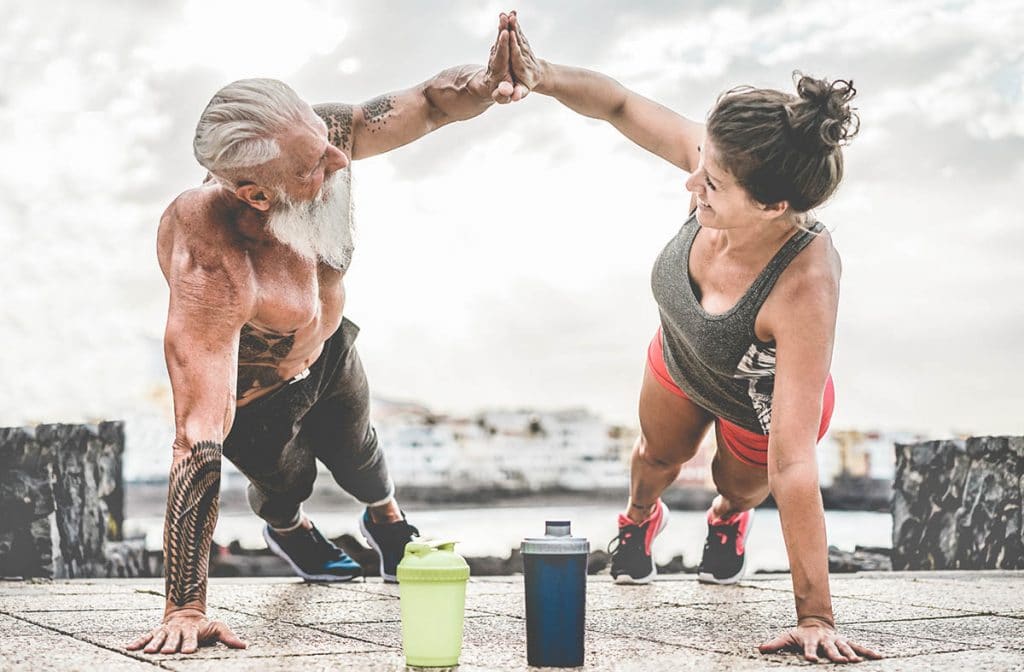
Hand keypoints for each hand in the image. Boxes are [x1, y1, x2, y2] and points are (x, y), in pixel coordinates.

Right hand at [126, 608, 246, 654]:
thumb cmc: (203, 626)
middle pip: (173, 638)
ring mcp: (165, 631)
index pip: (191, 637)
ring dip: (153, 645)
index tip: (189, 650)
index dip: (190, 643)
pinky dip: (137, 642)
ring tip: (148, 652)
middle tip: (169, 651)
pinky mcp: (156, 632)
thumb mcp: (217, 627)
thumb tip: (244, 645)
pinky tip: (128, 647)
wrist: (186, 613)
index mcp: (192, 630)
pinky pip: (145, 637)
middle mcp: (177, 630)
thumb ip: (228, 637)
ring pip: (158, 638)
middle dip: (171, 645)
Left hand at [485, 13, 514, 102]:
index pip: (500, 56)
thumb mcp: (502, 97)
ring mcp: (495, 53)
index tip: (505, 34)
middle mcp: (495, 60)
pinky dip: (504, 27)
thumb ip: (502, 95)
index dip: (502, 45)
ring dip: (502, 26)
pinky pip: (501, 36)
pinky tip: (507, 16)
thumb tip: (505, 91)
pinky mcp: (498, 49)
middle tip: (503, 18)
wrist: (488, 88)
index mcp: (497, 71)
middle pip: (498, 44)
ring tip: (505, 14)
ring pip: (499, 38)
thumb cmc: (499, 93)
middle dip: (501, 31)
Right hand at [507, 11, 541, 99]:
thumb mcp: (523, 91)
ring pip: (520, 36)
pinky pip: (519, 33)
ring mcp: (525, 49)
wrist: (539, 76)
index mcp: (522, 67)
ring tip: (511, 14)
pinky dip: (516, 25)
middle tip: (510, 19)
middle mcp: (524, 56)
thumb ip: (519, 93)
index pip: (517, 55)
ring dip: (515, 25)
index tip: (511, 36)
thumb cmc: (526, 85)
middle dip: (514, 31)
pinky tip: (512, 15)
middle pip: (519, 42)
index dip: (514, 45)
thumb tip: (516, 97)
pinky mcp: (524, 44)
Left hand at [759, 619, 881, 662]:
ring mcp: (837, 641)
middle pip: (831, 648)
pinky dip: (869, 651)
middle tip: (841, 661)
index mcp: (810, 641)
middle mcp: (825, 640)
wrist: (814, 624)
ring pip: (846, 647)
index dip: (810, 653)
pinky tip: (879, 656)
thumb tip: (759, 648)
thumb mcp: (787, 638)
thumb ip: (775, 644)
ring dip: (852, 654)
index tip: (811, 659)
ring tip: (858, 662)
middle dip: (836, 654)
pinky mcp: (846, 642)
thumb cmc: (800, 636)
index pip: (809, 648)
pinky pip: (859, 647)